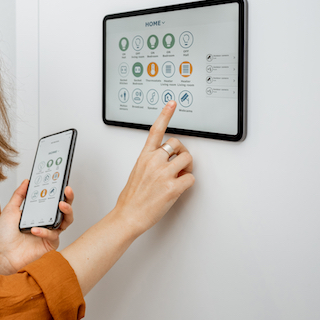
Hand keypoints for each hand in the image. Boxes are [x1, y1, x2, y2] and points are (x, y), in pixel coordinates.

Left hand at [0, 180, 74, 275]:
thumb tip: (27, 182)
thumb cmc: (6, 235)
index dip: (58, 190)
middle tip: (67, 190)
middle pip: (64, 209)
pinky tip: (35, 229)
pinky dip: (44, 231)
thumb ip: (19, 195)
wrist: (3, 254)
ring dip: (66, 212)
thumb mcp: (10, 210)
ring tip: (61, 205)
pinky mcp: (50, 244)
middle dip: (68, 198)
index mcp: (38, 212)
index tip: (59, 180)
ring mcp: (50, 232)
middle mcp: (46, 221)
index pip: (52, 199)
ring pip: (66, 221)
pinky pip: (53, 235)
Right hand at [115, 101, 194, 236]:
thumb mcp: (137, 172)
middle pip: (177, 144)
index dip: (165, 114)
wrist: (128, 215)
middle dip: (182, 153)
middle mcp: (153, 162)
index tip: (172, 103)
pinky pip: (190, 178)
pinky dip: (188, 183)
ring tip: (180, 176)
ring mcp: (163, 174)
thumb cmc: (131, 197)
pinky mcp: (172, 187)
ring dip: (187, 168)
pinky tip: (179, 188)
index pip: (155, 130)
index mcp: (144, 157)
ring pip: (187, 159)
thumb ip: (151, 162)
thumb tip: (166, 160)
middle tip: (180, 164)